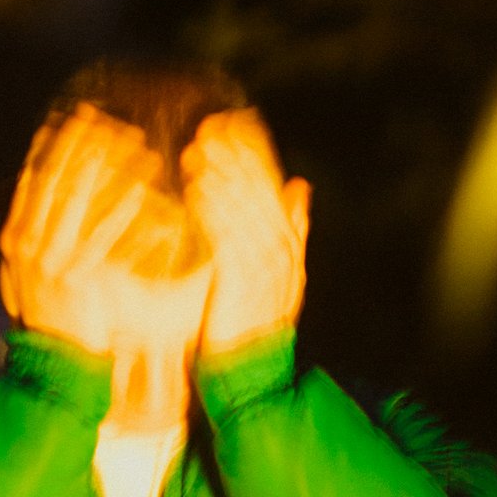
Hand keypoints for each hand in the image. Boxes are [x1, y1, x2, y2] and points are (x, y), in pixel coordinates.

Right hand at [0, 103, 159, 356]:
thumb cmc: (58, 316)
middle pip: (56, 177)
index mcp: (14, 237)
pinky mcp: (79, 277)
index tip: (74, 115)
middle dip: (82, 144)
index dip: (54, 143)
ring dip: (108, 166)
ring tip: (136, 140)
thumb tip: (53, 194)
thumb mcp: (38, 271)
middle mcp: (26, 244)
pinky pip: (105, 232)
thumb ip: (42, 233)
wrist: (58, 366)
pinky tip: (146, 185)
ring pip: (81, 198)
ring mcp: (50, 260)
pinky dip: (124, 205)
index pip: (32, 177)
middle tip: (109, 116)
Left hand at [182, 108, 310, 356]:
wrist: (254, 377)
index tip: (236, 120)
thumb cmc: (254, 324)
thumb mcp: (277, 274)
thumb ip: (292, 227)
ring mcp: (266, 267)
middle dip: (237, 154)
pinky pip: (228, 236)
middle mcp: (282, 251)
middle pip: (261, 191)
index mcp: (288, 245)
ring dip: (222, 174)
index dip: (257, 151)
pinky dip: (214, 208)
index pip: (274, 187)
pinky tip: (196, 185)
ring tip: (199, 145)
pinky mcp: (243, 283)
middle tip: (212, 122)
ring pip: (244, 209)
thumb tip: (300, 183)